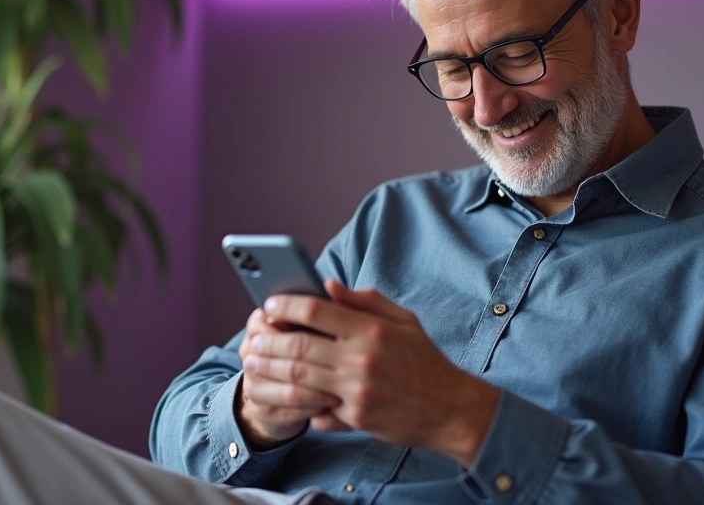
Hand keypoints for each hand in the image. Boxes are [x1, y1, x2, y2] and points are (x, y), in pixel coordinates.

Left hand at [244, 280, 501, 467]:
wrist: (451, 409)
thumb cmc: (425, 362)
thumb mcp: (404, 322)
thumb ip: (365, 302)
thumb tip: (329, 285)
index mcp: (372, 330)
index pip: (318, 310)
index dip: (287, 305)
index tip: (269, 304)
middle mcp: (362, 359)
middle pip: (300, 345)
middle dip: (270, 340)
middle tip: (253, 337)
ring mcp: (358, 391)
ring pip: (300, 378)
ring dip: (271, 369)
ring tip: (253, 362)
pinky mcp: (357, 418)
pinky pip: (317, 409)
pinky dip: (298, 403)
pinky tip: (280, 395)